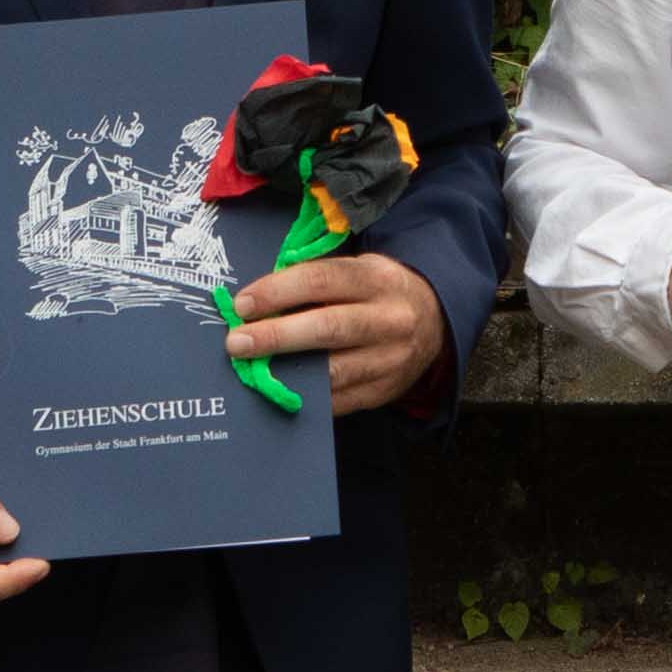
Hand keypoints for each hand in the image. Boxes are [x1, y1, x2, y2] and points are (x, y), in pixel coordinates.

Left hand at [232, 244, 453, 415]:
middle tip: (237, 343)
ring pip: (332, 370)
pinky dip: (304, 395)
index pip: (322, 280)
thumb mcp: (358, 271)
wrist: (435, 322)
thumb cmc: (378, 292)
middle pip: (327, 328)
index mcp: (378, 279)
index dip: (278, 292)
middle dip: (276, 336)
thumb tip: (256, 304)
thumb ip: (316, 282)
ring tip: (251, 369)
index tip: (242, 304)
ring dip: (285, 372)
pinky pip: (338, 400)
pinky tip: (278, 389)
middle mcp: (389, 319)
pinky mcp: (384, 391)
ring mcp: (391, 360)